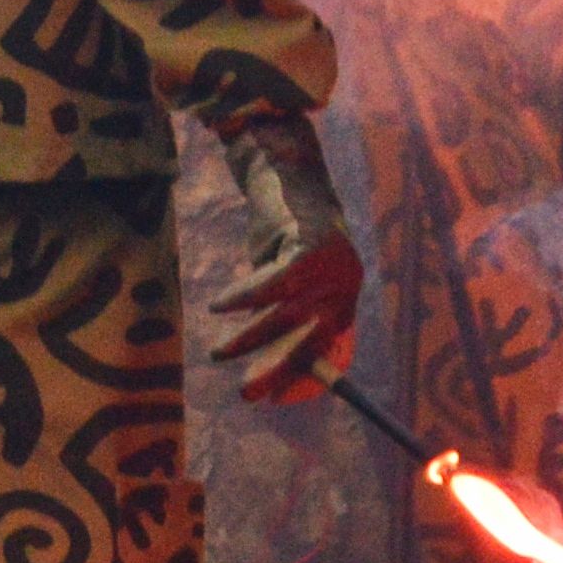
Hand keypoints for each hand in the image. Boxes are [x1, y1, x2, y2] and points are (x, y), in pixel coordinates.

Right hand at [202, 121, 364, 401]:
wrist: (285, 168)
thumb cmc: (281, 225)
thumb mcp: (283, 270)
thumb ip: (281, 305)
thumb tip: (261, 350)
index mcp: (344, 296)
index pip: (321, 345)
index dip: (293, 373)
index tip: (266, 394)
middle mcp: (344, 285)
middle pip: (308, 338)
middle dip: (274, 368)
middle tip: (245, 393)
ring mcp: (331, 267)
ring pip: (285, 316)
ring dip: (248, 339)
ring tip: (218, 353)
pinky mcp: (309, 247)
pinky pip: (271, 283)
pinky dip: (242, 296)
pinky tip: (219, 306)